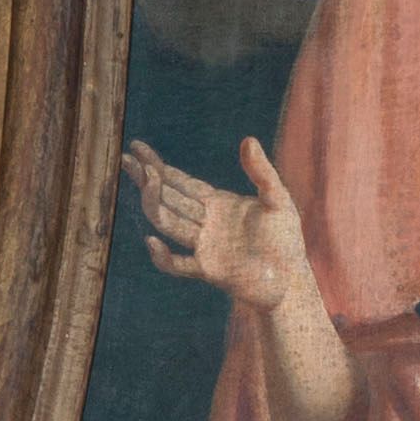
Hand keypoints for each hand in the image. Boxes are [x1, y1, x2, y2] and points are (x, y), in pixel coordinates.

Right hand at [123, 136, 316, 314]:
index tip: (138, 149)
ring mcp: (203, 247)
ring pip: (169, 223)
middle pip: (168, 198)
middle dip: (148, 180)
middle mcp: (205, 223)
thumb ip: (262, 172)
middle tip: (128, 161)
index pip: (181, 182)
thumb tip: (248, 139)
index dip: (159, 166)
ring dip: (155, 205)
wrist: (291, 280)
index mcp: (217, 203)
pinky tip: (153, 241)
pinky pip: (178, 265)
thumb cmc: (286, 240)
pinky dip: (163, 256)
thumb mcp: (278, 200)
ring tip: (147, 183)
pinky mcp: (208, 271)